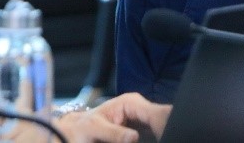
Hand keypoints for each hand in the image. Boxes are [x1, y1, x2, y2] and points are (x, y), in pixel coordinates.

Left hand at [44, 93, 170, 142]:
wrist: (76, 131)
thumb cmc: (83, 127)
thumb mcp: (95, 128)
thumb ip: (114, 133)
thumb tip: (134, 137)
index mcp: (130, 103)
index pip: (155, 113)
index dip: (163, 125)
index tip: (167, 136)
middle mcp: (139, 110)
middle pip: (161, 120)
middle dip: (163, 131)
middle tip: (166, 139)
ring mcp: (141, 121)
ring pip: (159, 128)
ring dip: (160, 134)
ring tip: (161, 139)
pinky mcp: (141, 131)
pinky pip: (153, 134)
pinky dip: (155, 137)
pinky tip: (156, 139)